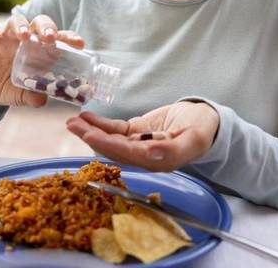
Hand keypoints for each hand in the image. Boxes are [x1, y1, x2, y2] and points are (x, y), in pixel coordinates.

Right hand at [0, 13, 84, 115]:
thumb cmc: (13, 87)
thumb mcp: (23, 95)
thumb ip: (33, 97)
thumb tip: (43, 100)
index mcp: (42, 49)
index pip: (60, 38)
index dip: (70, 38)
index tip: (79, 44)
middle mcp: (27, 39)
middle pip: (40, 23)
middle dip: (47, 27)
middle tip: (49, 38)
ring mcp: (8, 37)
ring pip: (17, 21)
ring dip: (22, 26)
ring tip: (24, 36)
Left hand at [66, 101, 219, 171]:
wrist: (204, 120)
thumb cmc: (203, 130)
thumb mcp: (194, 139)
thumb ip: (173, 149)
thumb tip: (151, 154)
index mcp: (158, 161)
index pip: (129, 154)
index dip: (110, 146)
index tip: (92, 136)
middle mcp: (144, 156)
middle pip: (114, 148)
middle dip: (93, 137)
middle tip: (74, 126)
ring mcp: (138, 144)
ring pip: (111, 139)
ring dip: (91, 130)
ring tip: (73, 121)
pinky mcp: (135, 132)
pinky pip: (115, 128)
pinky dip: (100, 123)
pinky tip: (87, 116)